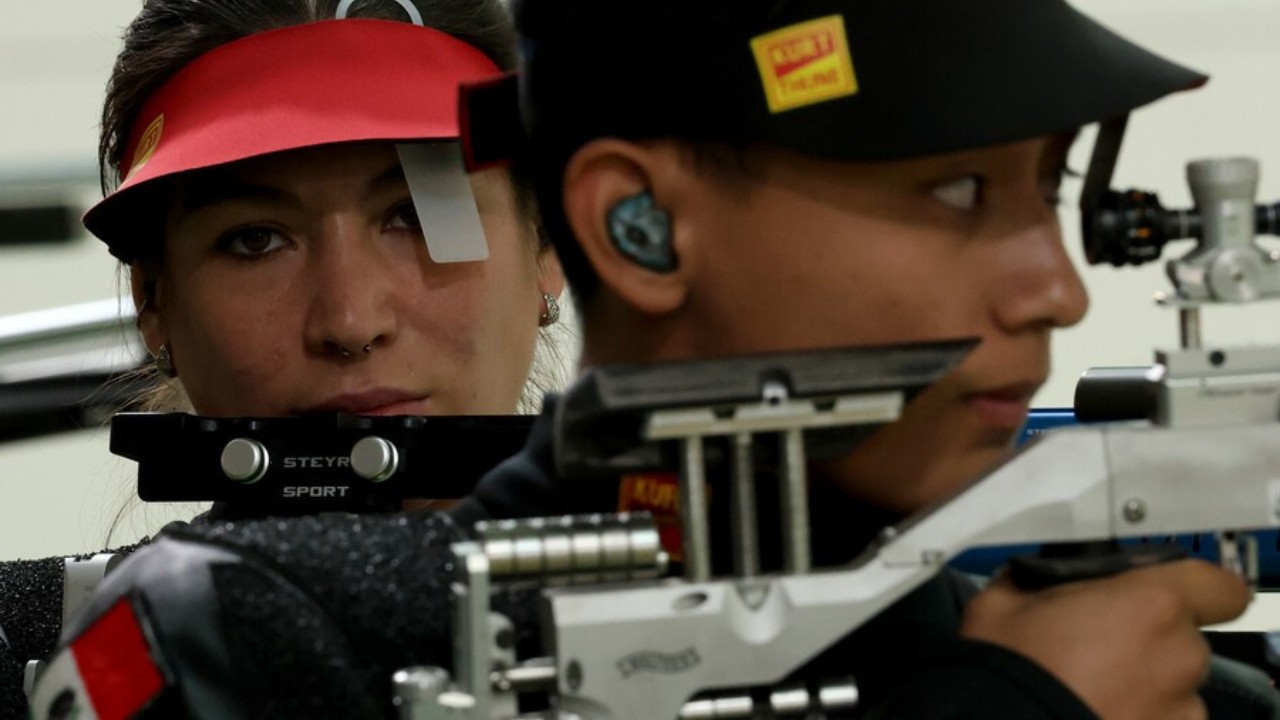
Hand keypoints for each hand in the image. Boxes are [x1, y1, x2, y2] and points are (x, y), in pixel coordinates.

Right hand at [961, 560, 1250, 719]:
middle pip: (1183, 636)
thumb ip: (1046, 578)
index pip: (1219, 585)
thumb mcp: (1005, 598)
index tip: (1163, 592)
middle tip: (1095, 644)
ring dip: (1143, 681)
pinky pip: (1162, 717)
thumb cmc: (1008, 669)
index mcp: (1151, 604)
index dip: (1195, 587)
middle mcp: (1179, 657)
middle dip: (1147, 637)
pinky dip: (1138, 713)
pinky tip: (1096, 707)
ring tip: (1091, 685)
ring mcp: (1180, 710)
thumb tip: (1044, 576)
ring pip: (1173, 682)